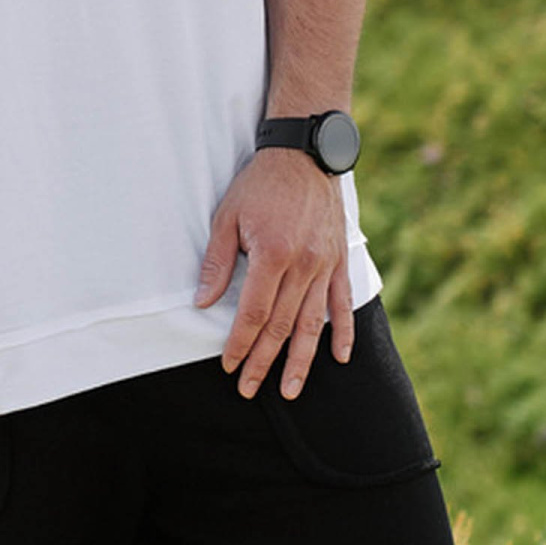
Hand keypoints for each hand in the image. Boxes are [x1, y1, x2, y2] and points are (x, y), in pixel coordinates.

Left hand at [195, 150, 353, 397]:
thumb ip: (218, 263)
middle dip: (263, 361)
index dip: (240, 343)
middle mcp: (303, 265)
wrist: (304, 154)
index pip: (254, 313)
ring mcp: (325, 265)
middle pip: (282, 326)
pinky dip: (342, 332)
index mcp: (273, 255)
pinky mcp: (338, 261)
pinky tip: (338, 357)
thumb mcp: (227, 217)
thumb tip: (203, 302)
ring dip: (301, 361)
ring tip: (290, 390)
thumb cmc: (260, 184)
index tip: (230, 365)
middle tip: (249, 388)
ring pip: (313, 324)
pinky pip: (342, 303)